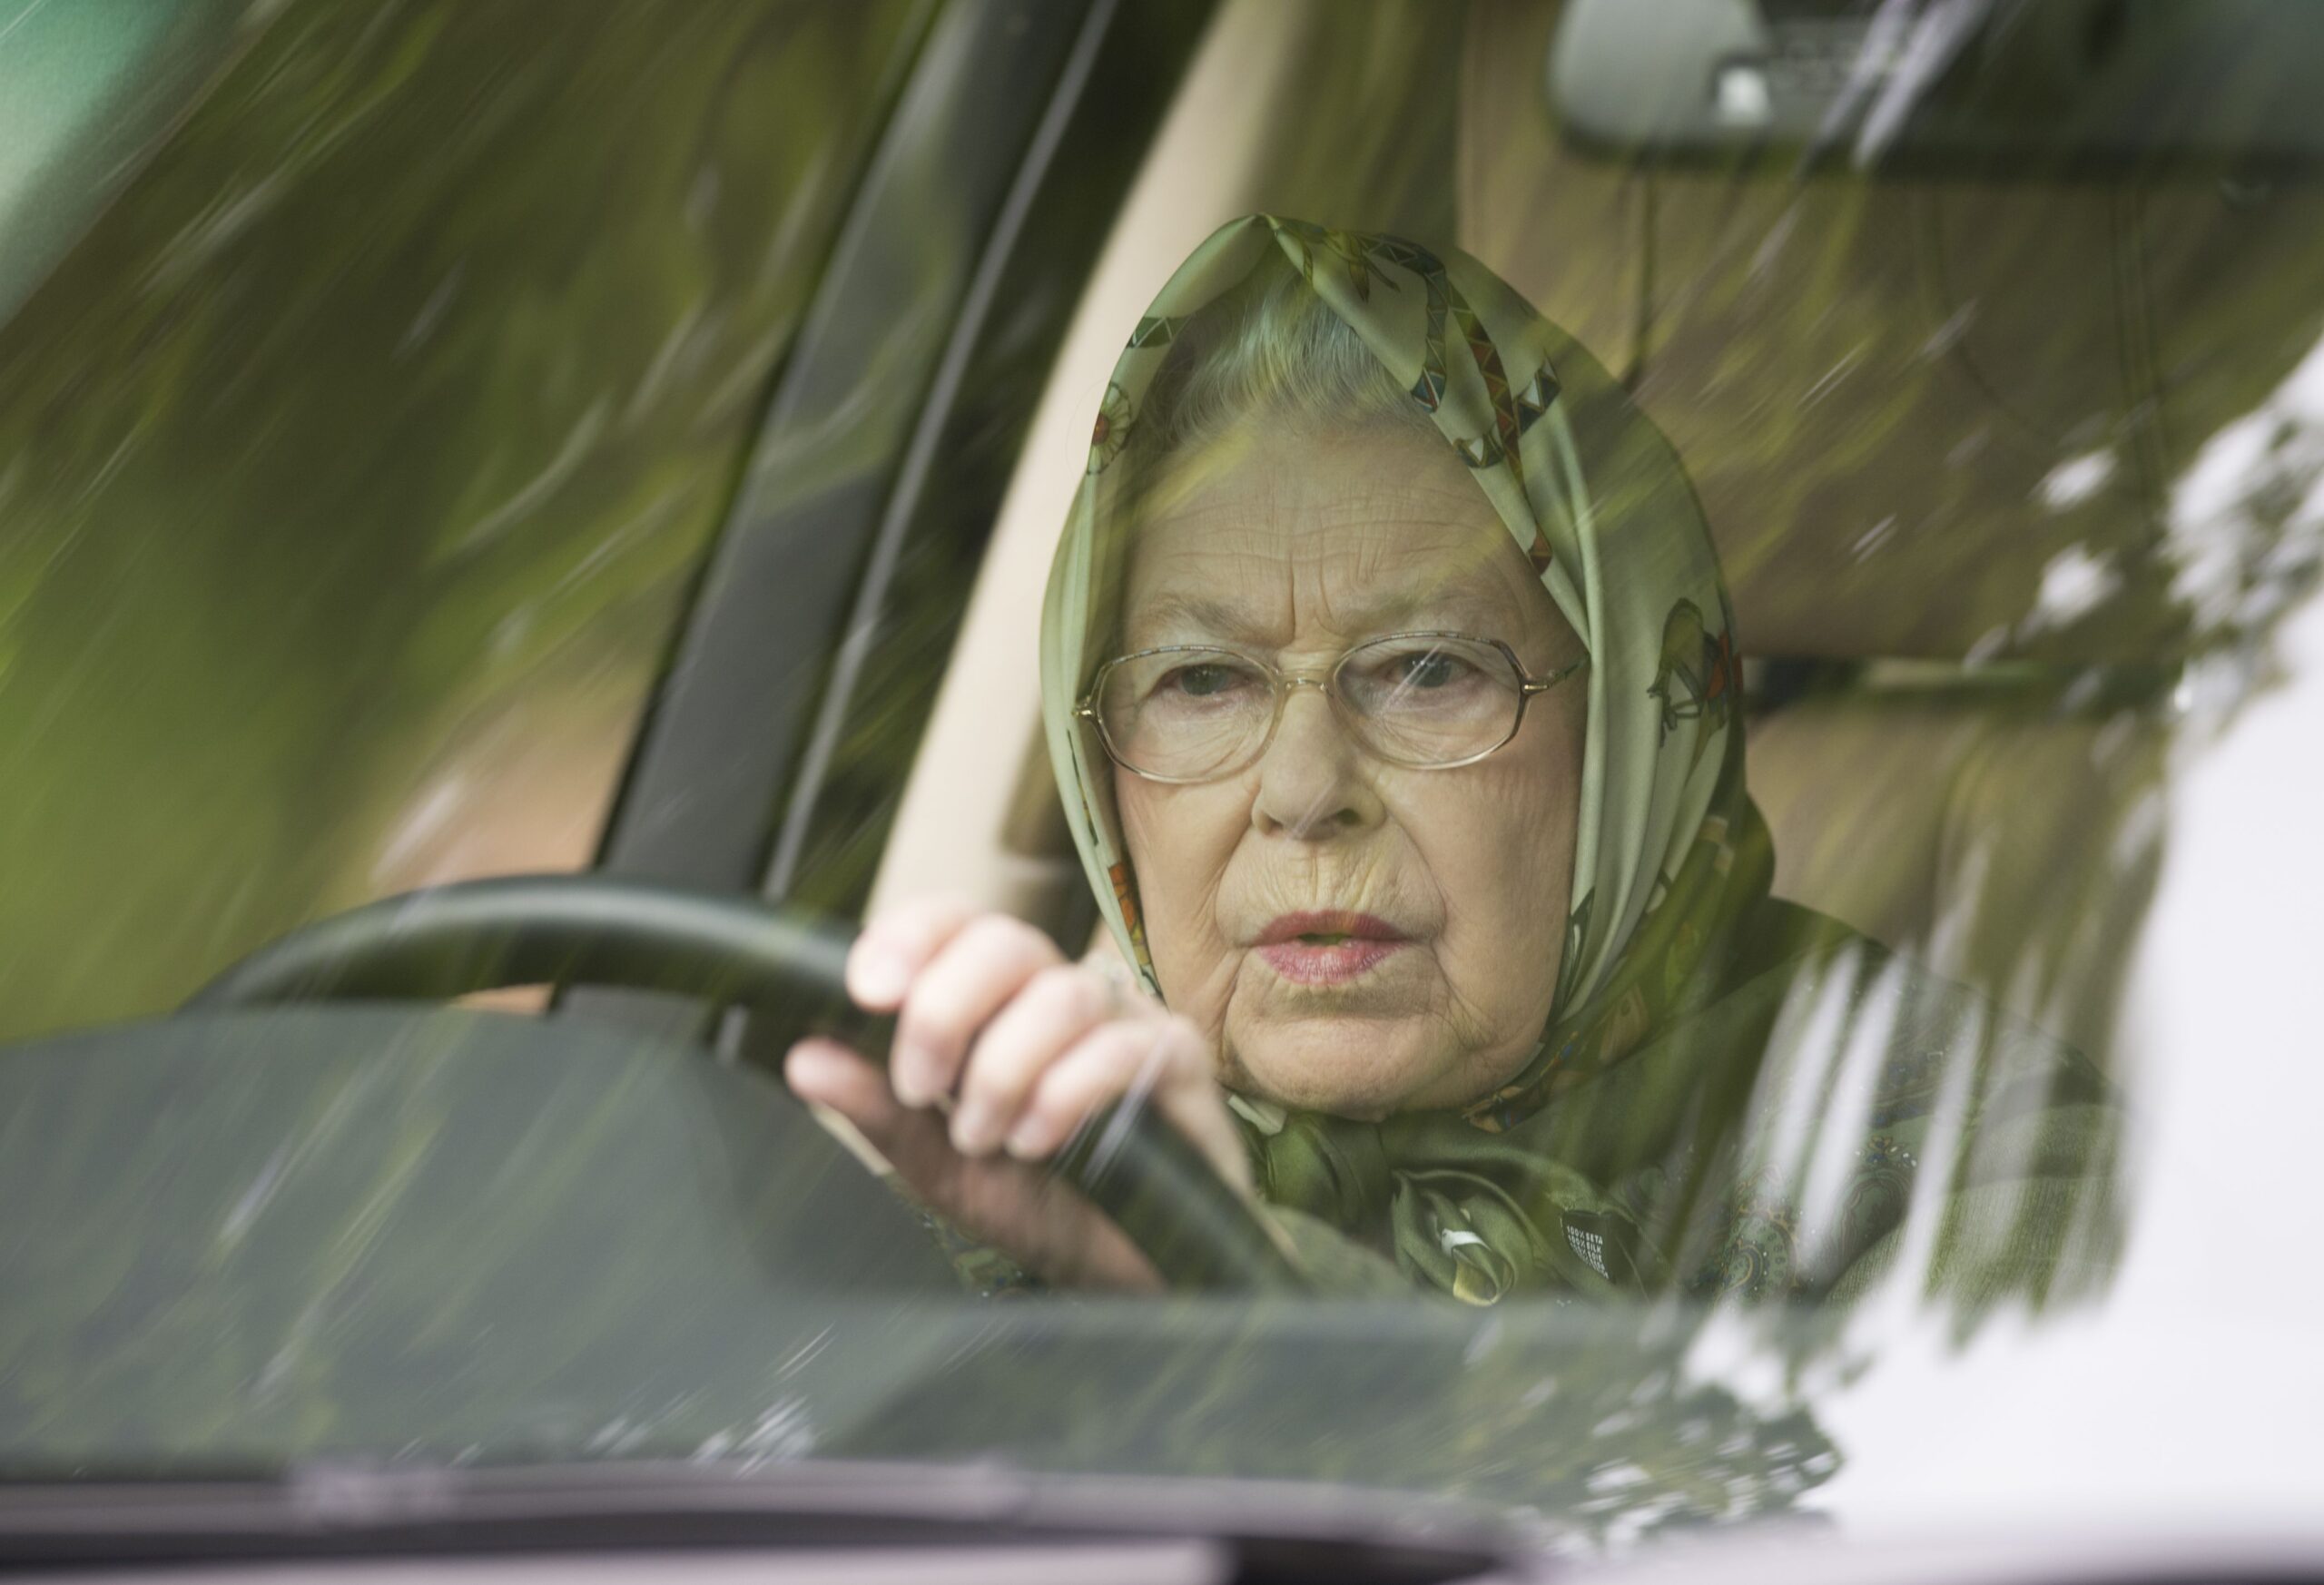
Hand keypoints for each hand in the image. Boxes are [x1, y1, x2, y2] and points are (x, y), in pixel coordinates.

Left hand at [783, 897, 1249, 1290]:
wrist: (1134, 1274)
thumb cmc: (1046, 1204)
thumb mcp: (943, 1165)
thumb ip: (881, 1111)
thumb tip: (803, 1058)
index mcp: (1004, 1000)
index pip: (959, 919)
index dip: (911, 934)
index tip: (867, 990)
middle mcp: (1066, 994)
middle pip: (1006, 940)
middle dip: (946, 1010)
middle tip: (921, 1087)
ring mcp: (1127, 1021)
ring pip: (1061, 995)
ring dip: (1003, 1070)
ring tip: (988, 1139)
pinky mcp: (1180, 1060)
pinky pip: (1121, 1046)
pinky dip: (1066, 1094)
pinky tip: (1042, 1144)